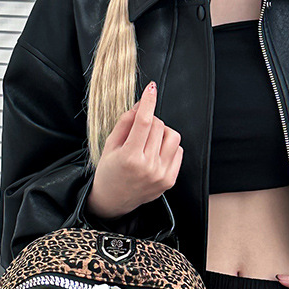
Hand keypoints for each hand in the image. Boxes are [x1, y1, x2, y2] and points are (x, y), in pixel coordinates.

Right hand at [86, 81, 183, 219]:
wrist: (114, 200)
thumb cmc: (109, 171)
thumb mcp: (110, 145)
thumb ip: (125, 123)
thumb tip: (141, 103)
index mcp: (129, 157)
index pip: (144, 122)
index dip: (148, 102)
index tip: (151, 89)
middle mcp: (148, 167)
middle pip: (159, 126)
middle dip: (150, 121)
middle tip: (140, 129)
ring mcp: (161, 175)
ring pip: (173, 136)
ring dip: (162, 132)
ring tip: (150, 140)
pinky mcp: (170, 180)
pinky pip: (178, 151)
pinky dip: (169, 146)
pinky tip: (156, 152)